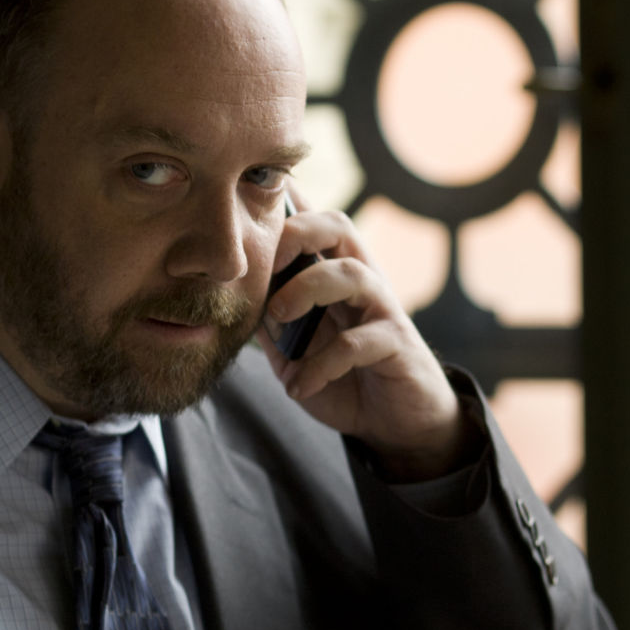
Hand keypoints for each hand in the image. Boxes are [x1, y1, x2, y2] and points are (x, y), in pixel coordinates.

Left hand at [257, 191, 480, 480]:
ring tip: (278, 317)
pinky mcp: (397, 345)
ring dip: (307, 289)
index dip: (284, 207)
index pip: (314, 222)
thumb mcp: (293, 350)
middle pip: (339, 226)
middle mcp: (363, 281)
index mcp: (334, 273)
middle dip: (296, 235)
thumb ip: (269, 322)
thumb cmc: (343, 378)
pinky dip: (321, 364)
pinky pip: (359, 342)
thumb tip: (231, 297)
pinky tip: (299, 386)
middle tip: (265, 269)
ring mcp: (383, 309)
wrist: (393, 423)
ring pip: (352, 273)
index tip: (247, 221)